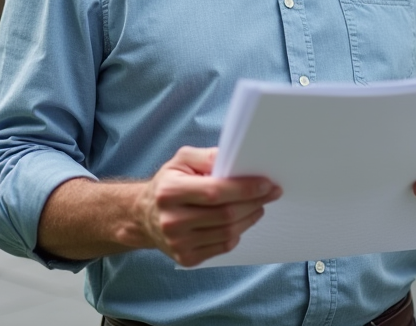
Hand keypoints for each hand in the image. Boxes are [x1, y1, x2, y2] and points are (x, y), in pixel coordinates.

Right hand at [134, 146, 281, 266]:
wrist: (144, 216)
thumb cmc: (167, 184)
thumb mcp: (181, 161)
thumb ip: (207, 156)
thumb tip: (235, 158)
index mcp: (169, 192)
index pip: (215, 192)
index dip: (245, 188)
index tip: (267, 183)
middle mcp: (172, 220)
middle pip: (226, 214)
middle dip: (254, 202)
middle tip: (271, 193)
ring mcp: (179, 243)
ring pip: (228, 233)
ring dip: (250, 218)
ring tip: (258, 205)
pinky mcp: (187, 258)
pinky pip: (223, 247)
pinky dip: (238, 233)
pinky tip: (241, 220)